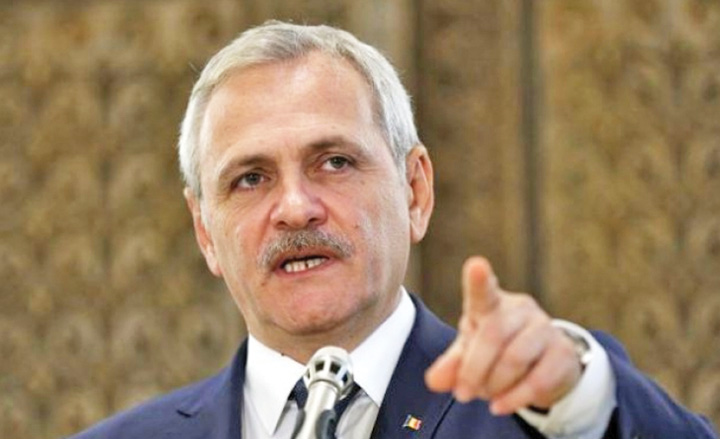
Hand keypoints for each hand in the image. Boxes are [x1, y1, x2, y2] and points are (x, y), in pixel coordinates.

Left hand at [425, 256, 581, 414]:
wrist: (544, 364)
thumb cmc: (497, 351)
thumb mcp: (470, 354)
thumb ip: (452, 365)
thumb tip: (434, 381)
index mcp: (491, 304)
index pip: (483, 290)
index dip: (479, 279)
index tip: (476, 265)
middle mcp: (519, 309)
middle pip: (493, 334)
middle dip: (474, 369)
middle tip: (462, 394)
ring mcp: (544, 327)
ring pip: (516, 357)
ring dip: (495, 384)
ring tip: (486, 397)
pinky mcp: (563, 352)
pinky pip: (539, 378)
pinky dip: (516, 398)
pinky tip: (502, 407)